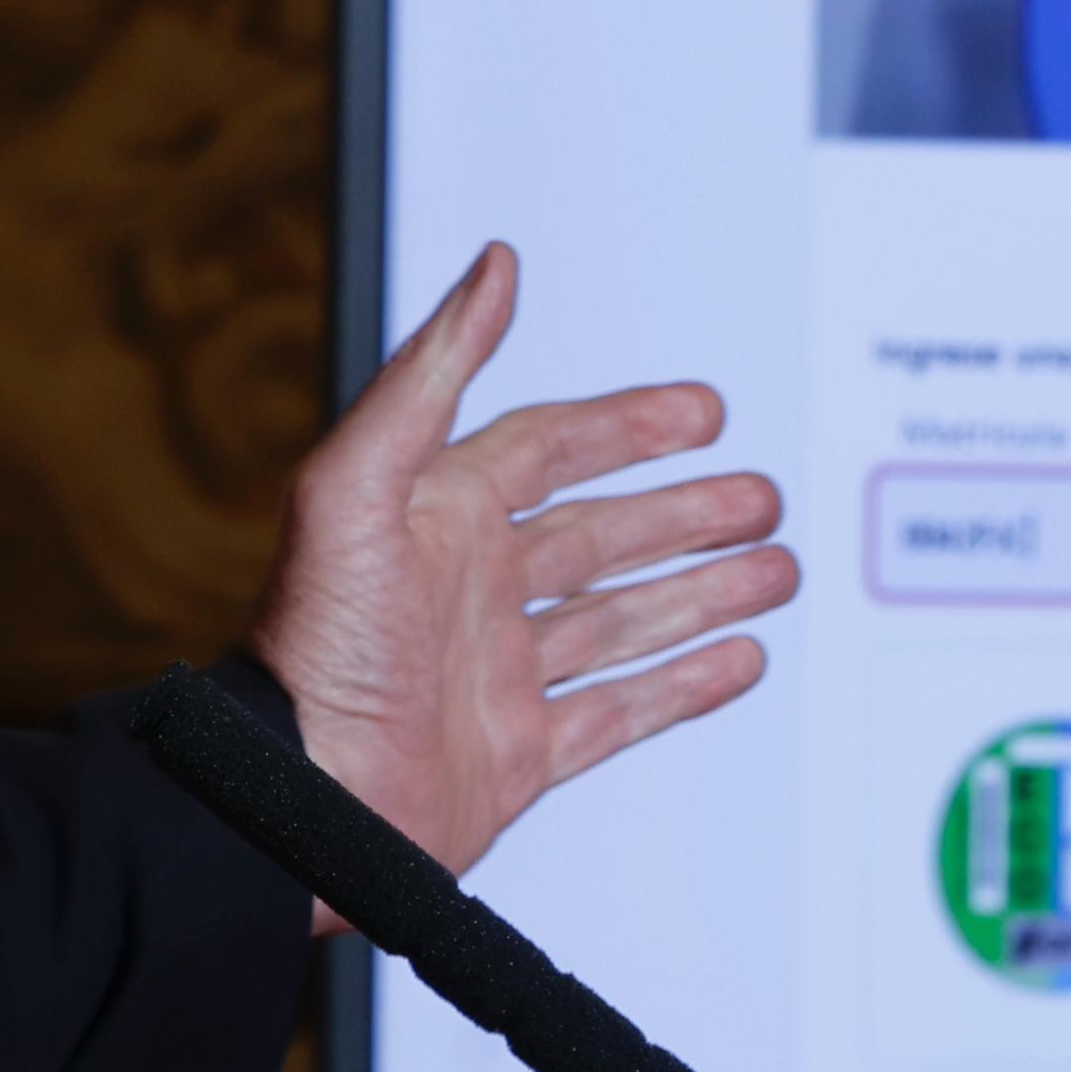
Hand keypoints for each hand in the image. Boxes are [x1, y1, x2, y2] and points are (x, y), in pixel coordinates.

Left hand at [248, 242, 798, 889]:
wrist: (296, 804)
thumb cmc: (311, 647)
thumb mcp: (356, 484)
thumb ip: (430, 372)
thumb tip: (493, 268)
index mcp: (437, 519)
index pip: (550, 450)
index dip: (628, 426)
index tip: (703, 413)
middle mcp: (470, 592)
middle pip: (602, 534)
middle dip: (686, 513)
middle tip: (760, 498)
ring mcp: (496, 675)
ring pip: (622, 619)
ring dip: (700, 589)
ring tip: (774, 572)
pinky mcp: (515, 754)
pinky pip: (618, 710)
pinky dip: (682, 685)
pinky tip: (735, 659)